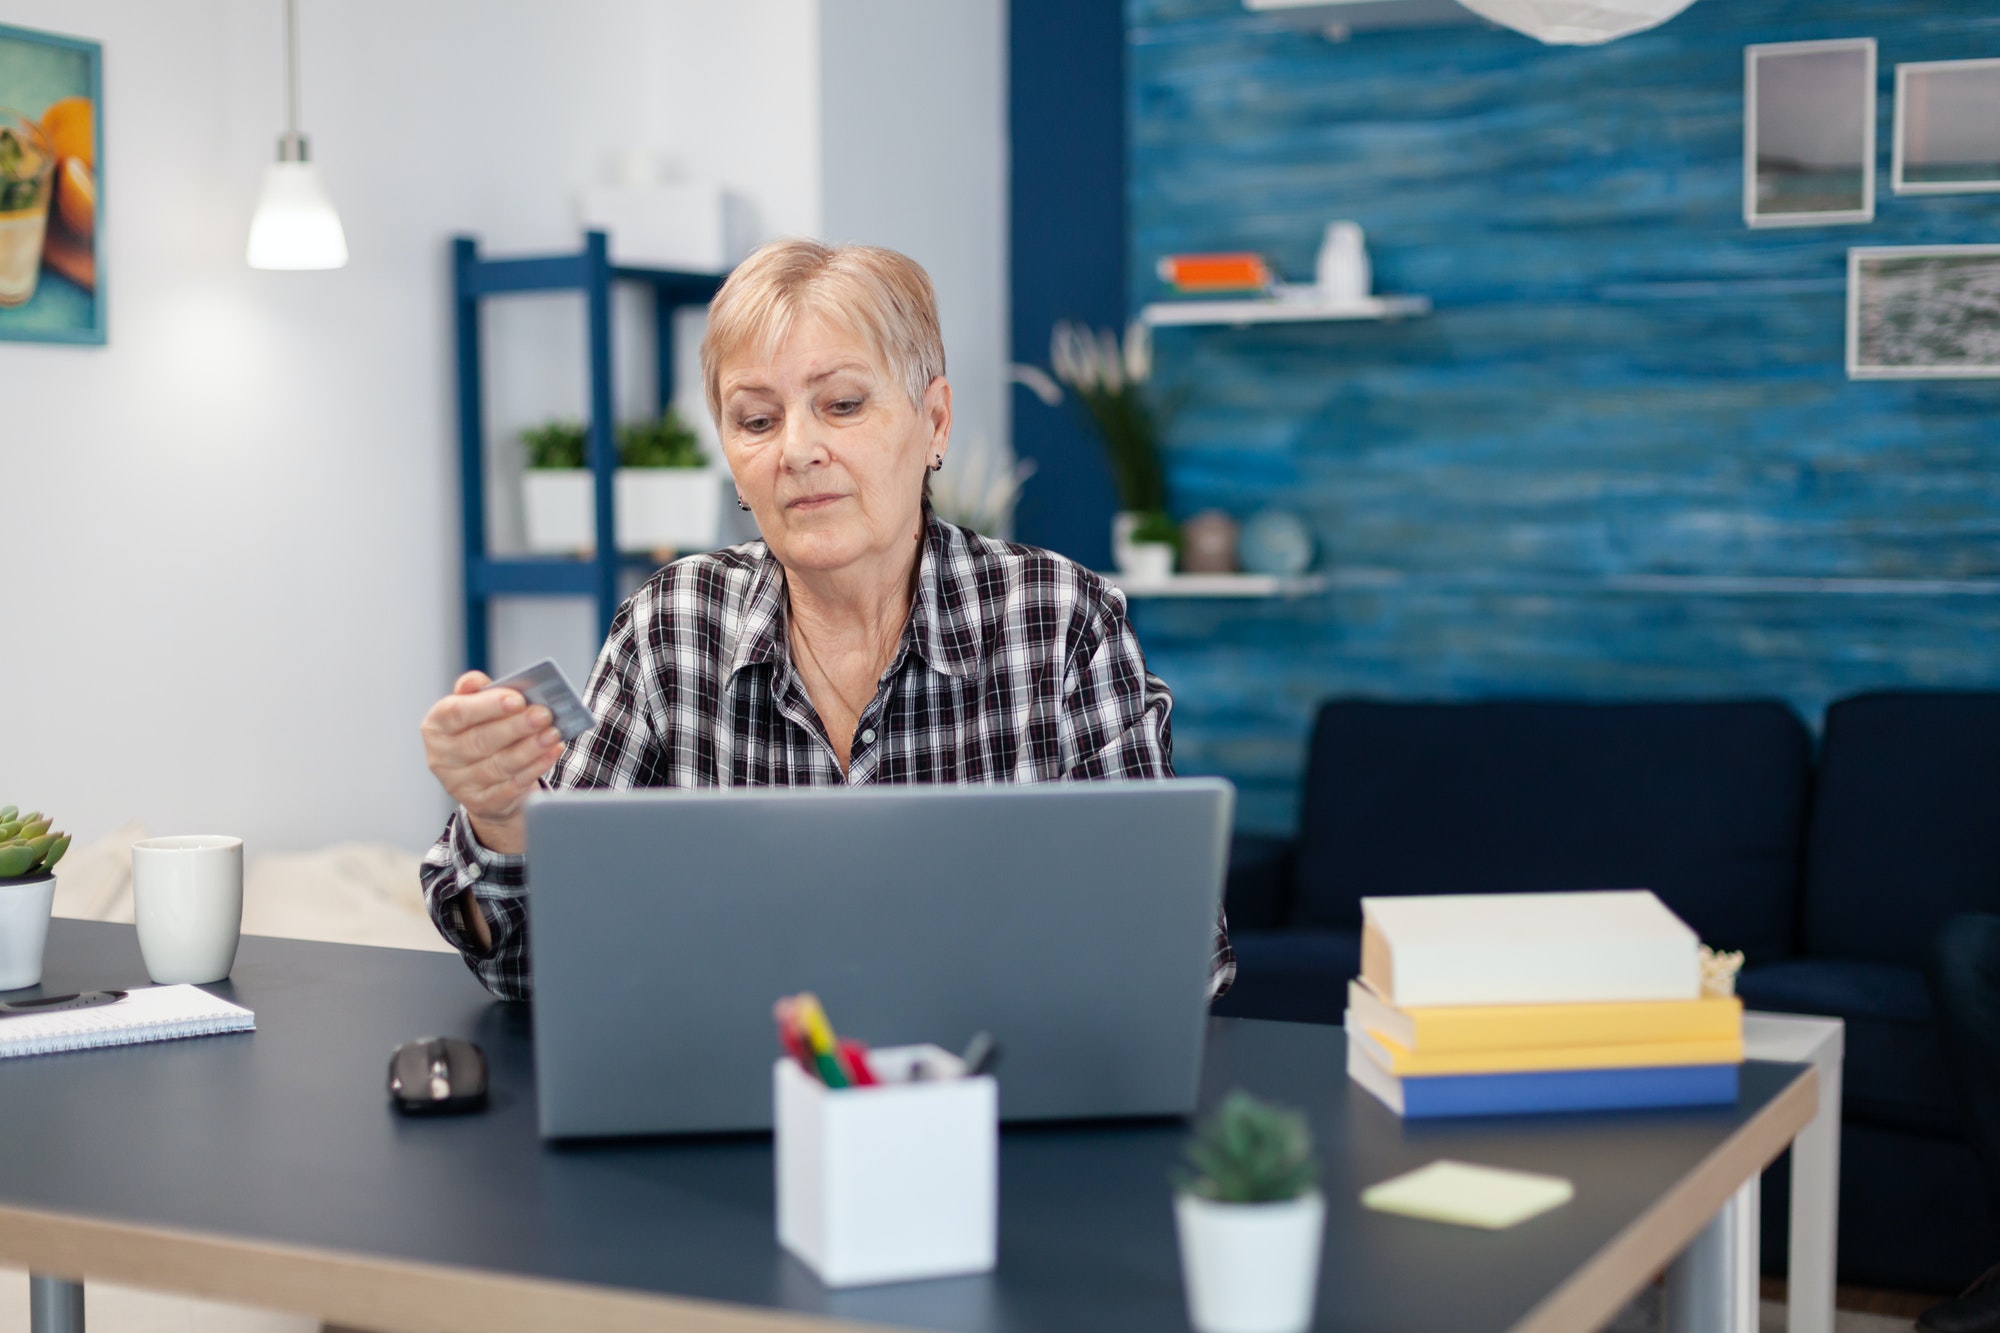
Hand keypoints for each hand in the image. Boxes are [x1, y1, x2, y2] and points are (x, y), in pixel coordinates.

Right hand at [420, 671, 563, 855]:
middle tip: (544, 714)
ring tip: (553, 733)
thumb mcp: (474, 711)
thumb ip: (476, 692)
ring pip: (499, 765)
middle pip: (480, 740)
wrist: (483, 783)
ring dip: (530, 748)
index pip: (456, 713)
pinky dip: (536, 767)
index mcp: (436, 727)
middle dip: (516, 726)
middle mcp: (441, 757)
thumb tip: (475, 681)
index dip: (487, 706)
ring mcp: (459, 784)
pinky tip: (552, 752)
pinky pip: (512, 786)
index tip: (517, 699)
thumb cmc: (481, 735)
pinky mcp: (482, 803)